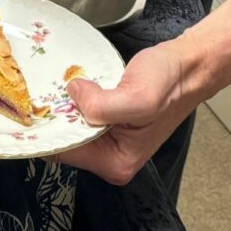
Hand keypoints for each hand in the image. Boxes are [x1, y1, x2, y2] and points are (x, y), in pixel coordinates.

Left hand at [54, 39, 200, 185]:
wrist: (188, 67)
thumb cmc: (171, 83)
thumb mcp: (140, 96)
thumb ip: (102, 105)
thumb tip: (73, 95)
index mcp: (116, 162)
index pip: (64, 152)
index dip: (52, 127)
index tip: (43, 104)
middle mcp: (111, 158)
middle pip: (64, 140)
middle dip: (58, 115)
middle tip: (58, 89)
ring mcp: (109, 141)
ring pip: (70, 126)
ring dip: (67, 105)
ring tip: (75, 85)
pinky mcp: (109, 124)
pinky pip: (80, 114)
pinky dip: (77, 99)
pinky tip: (82, 86)